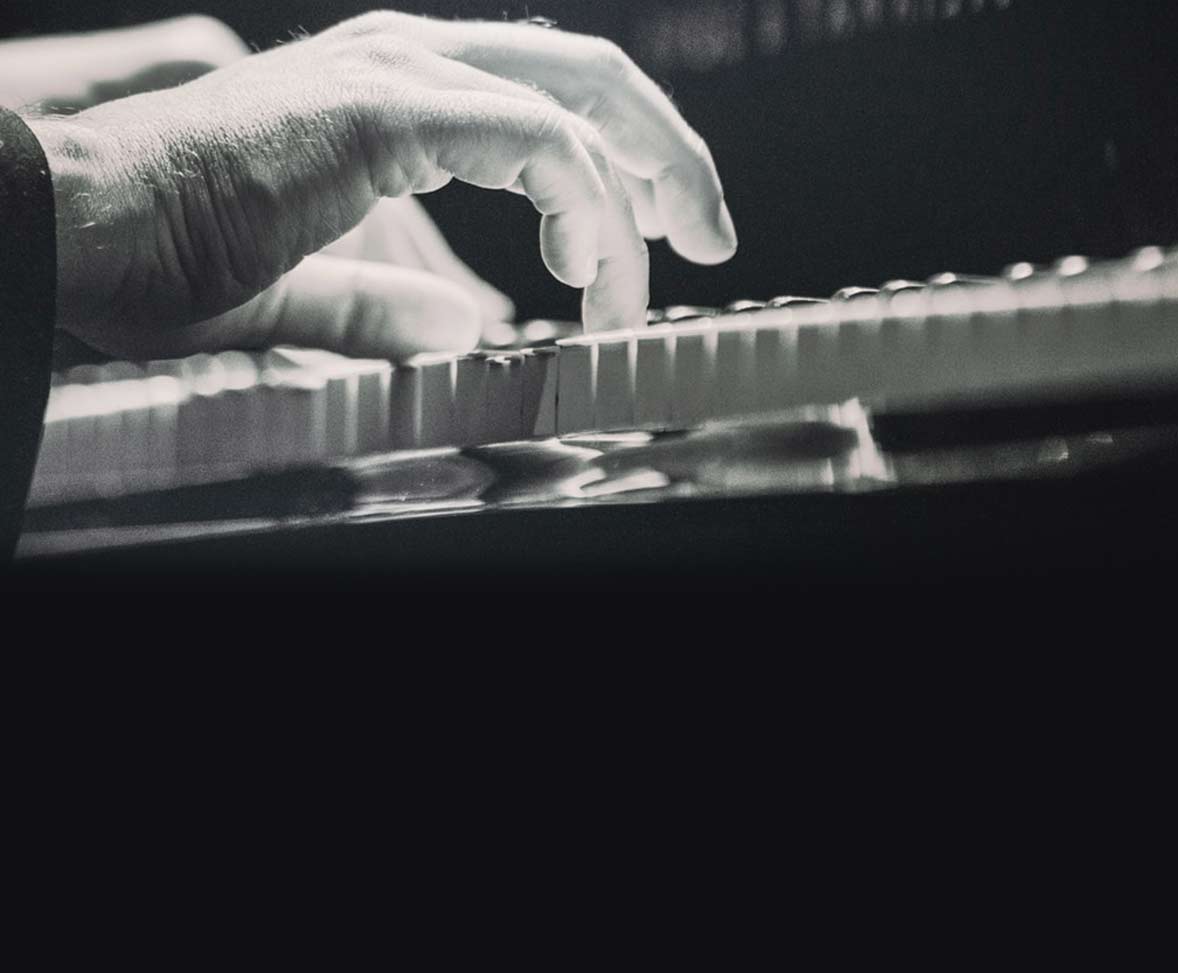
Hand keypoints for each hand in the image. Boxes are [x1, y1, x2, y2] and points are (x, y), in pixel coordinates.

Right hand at [28, 11, 737, 359]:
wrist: (78, 230)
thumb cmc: (171, 260)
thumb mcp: (314, 285)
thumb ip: (394, 298)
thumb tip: (462, 324)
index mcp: (397, 89)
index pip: (553, 97)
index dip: (626, 163)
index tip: (663, 241)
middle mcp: (409, 58)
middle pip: (591, 76)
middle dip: (669, 156)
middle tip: (713, 234)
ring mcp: (399, 70)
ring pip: (581, 101)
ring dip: (641, 193)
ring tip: (645, 285)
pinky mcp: (388, 105)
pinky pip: (538, 142)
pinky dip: (585, 210)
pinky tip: (586, 274)